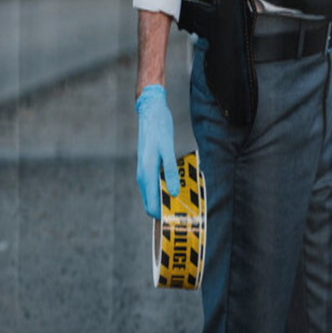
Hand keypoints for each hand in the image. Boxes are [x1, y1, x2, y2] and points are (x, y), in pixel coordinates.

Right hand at [136, 85, 179, 218]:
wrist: (150, 113)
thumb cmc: (159, 129)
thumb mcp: (167, 150)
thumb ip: (171, 171)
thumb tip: (174, 193)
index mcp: (146, 174)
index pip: (152, 206)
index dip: (164, 216)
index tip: (179, 219)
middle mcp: (143, 176)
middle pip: (152, 203)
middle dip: (167, 210)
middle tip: (187, 212)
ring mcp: (145, 172)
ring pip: (155, 194)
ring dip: (169, 199)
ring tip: (188, 200)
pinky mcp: (150, 166)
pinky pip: (158, 184)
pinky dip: (168, 188)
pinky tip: (182, 185)